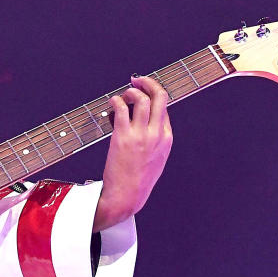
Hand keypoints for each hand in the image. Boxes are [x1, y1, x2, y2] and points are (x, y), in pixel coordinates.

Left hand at [94, 75, 172, 231]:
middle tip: (136, 81)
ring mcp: (141, 135)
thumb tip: (144, 122)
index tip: (142, 92)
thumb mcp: (155, 158)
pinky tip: (111, 104)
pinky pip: (120, 109)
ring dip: (130, 92)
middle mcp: (157, 134)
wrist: (127, 196)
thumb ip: (154, 140)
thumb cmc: (138, 179)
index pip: (165, 107)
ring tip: (122, 95)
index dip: (152, 96)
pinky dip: (115, 101)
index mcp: (167, 139)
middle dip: (148, 83)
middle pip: (160, 97)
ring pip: (141, 99)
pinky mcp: (123, 137)